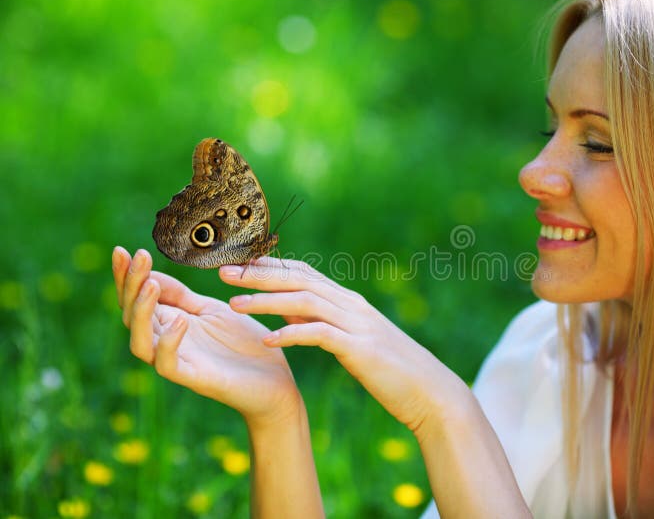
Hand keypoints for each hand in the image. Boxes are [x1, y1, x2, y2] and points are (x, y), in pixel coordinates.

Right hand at [112, 247, 301, 426]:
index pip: (137, 298)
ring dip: (142, 312)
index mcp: (171, 323)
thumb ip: (182, 296)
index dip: (126, 276)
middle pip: (132, 316)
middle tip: (138, 256)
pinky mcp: (195, 379)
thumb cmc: (244, 345)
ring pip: (141, 342)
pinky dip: (169, 343)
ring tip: (152, 285)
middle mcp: (167, 343)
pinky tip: (180, 321)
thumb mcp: (213, 311)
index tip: (123, 250)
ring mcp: (180, 361)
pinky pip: (167, 365)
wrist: (276, 381)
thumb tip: (151, 274)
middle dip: (131, 285)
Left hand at [220, 257, 466, 432]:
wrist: (428, 391)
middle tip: (222, 273)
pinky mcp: (359, 348)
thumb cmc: (389, 369)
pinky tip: (266, 340)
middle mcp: (351, 304)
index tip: (235, 265)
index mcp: (347, 301)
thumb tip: (287, 312)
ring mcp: (357, 324)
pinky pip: (319, 335)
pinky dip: (291, 334)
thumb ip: (321, 322)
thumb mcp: (351, 341)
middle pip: (298, 279)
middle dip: (258, 275)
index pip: (302, 272)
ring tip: (234, 305)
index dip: (267, 266)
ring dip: (266, 301)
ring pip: (304, 301)